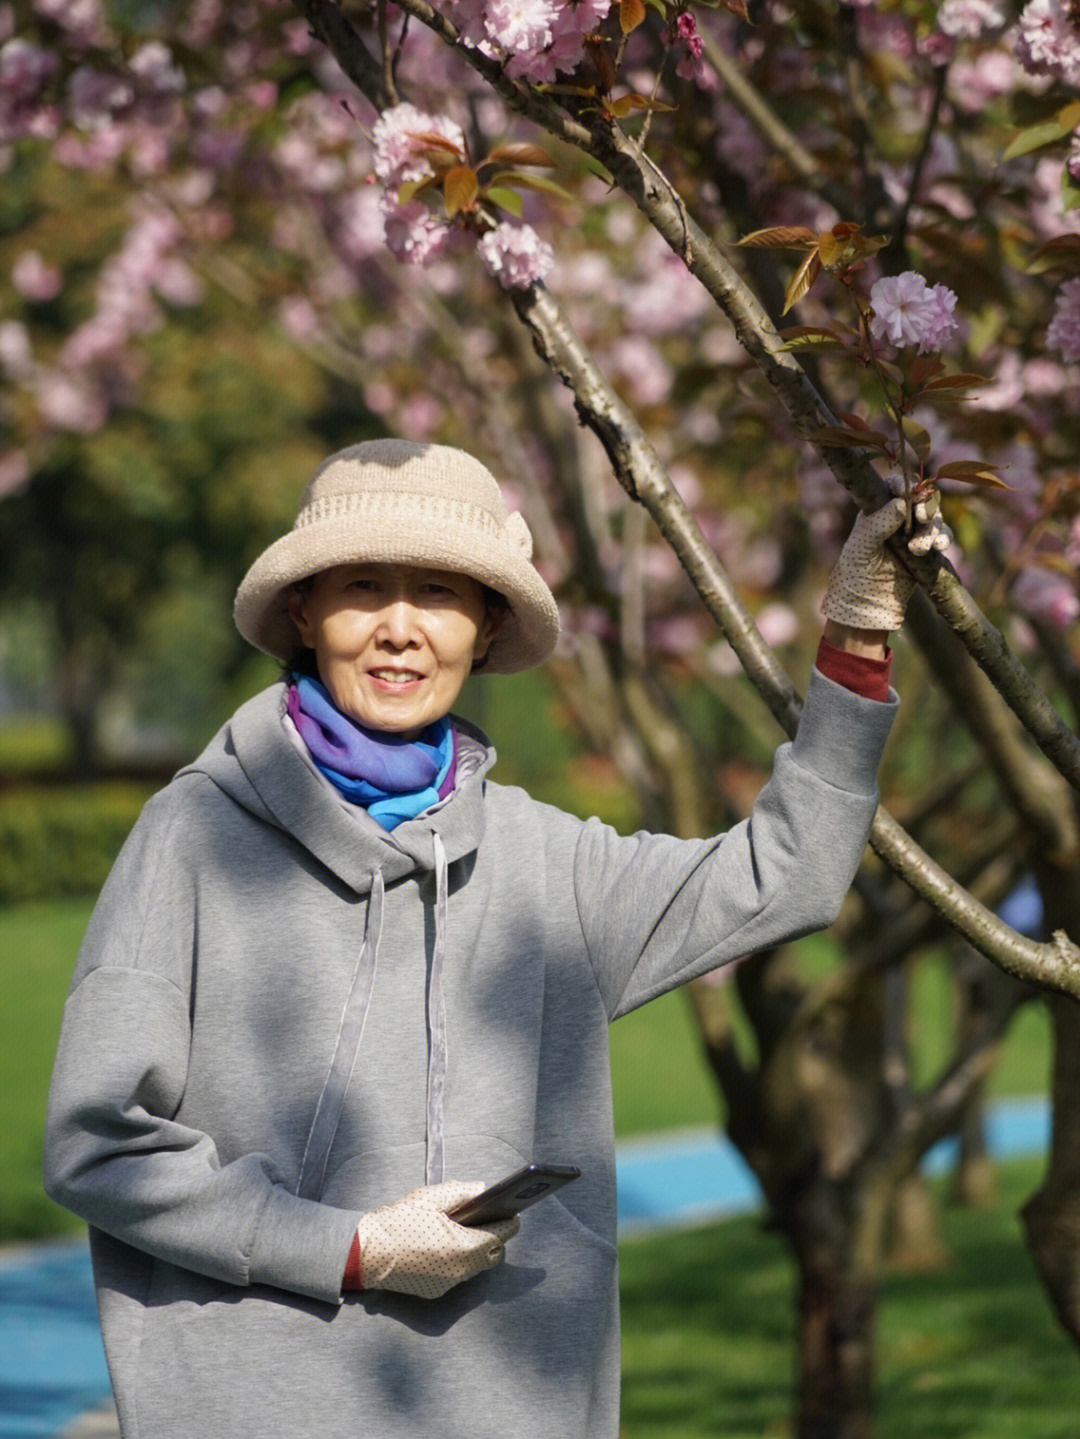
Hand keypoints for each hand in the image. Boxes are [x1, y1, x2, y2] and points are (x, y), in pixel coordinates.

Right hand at [354, 1180, 520, 1299]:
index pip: (502, 1235)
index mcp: (465, 1247)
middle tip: (485, 1219)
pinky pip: (457, 1275)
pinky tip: (443, 1246)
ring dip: (476, 1250)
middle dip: (494, 1237)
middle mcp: (461, 1270)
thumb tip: (483, 1190)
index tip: (512, 1212)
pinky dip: (457, 1261)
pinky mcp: (435, 1291)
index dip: (509, 1221)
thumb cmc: (398, 1223)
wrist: (366, 1253)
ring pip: (475, 1267)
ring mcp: (448, 1284)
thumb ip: (463, 1191)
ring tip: (464, 1230)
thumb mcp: (432, 1197)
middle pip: (493, 1254)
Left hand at [822, 477, 951, 632]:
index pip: (893, 488)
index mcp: (877, 510)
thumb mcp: (862, 546)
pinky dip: (943, 539)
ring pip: (933, 520)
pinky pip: (941, 538)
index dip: (903, 485)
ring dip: (932, 529)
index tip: (907, 492)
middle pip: (920, 501)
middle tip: (921, 517)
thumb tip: (901, 502)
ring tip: (921, 547)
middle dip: (924, 506)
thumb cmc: (855, 572)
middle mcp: (897, 519)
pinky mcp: (926, 552)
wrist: (865, 605)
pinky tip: (939, 547)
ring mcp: (913, 534)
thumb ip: (879, 524)